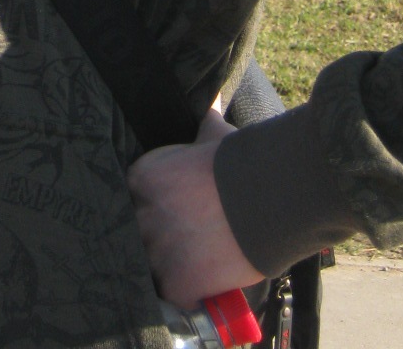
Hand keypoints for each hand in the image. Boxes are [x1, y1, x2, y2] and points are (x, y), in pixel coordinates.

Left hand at [126, 104, 263, 309]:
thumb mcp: (216, 135)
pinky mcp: (179, 283)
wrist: (270, 196)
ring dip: (171, 266)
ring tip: (196, 261)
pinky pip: (176, 295)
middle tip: (184, 237)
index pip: (132, 197)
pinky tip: (206, 284)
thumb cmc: (243, 162)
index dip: (151, 207)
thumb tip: (211, 105)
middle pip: (138, 233)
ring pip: (154, 267)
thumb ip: (204, 125)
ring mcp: (159, 251)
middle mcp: (143, 214)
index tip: (170, 211)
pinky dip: (191, 294)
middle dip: (156, 236)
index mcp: (143, 177)